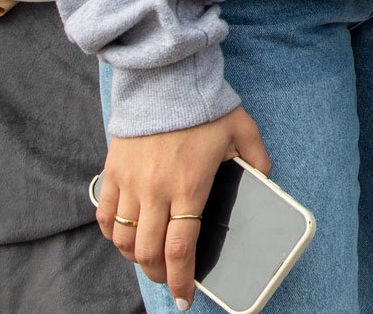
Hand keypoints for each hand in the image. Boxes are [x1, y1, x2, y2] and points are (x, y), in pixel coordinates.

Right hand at [96, 105, 270, 307]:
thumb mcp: (243, 131)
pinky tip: (126, 237)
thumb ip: (257, 159)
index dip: (181, 279)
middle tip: (170, 280)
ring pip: (124, 240)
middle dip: (160, 275)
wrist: (165, 80)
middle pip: (149, 253)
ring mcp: (131, 184)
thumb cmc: (205, 107)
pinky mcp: (113, 173)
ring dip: (136, 257)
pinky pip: (106, 217)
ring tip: (150, 260)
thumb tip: (266, 180)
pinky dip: (113, 234)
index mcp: (190, 187)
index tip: (185, 297)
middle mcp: (156, 191)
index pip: (181, 248)